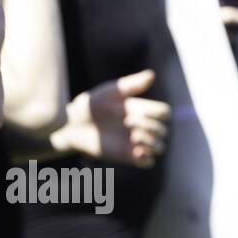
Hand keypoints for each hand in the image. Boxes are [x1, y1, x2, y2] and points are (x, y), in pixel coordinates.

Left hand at [50, 69, 169, 167]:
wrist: (73, 126)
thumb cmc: (90, 105)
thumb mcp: (110, 92)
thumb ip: (131, 84)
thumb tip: (152, 74)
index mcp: (140, 110)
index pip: (165, 113)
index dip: (159, 114)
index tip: (142, 111)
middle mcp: (140, 126)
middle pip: (164, 131)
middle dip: (150, 127)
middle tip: (127, 122)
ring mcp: (135, 142)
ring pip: (160, 147)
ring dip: (152, 143)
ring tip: (134, 137)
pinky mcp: (128, 156)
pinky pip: (149, 162)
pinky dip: (147, 158)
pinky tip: (135, 151)